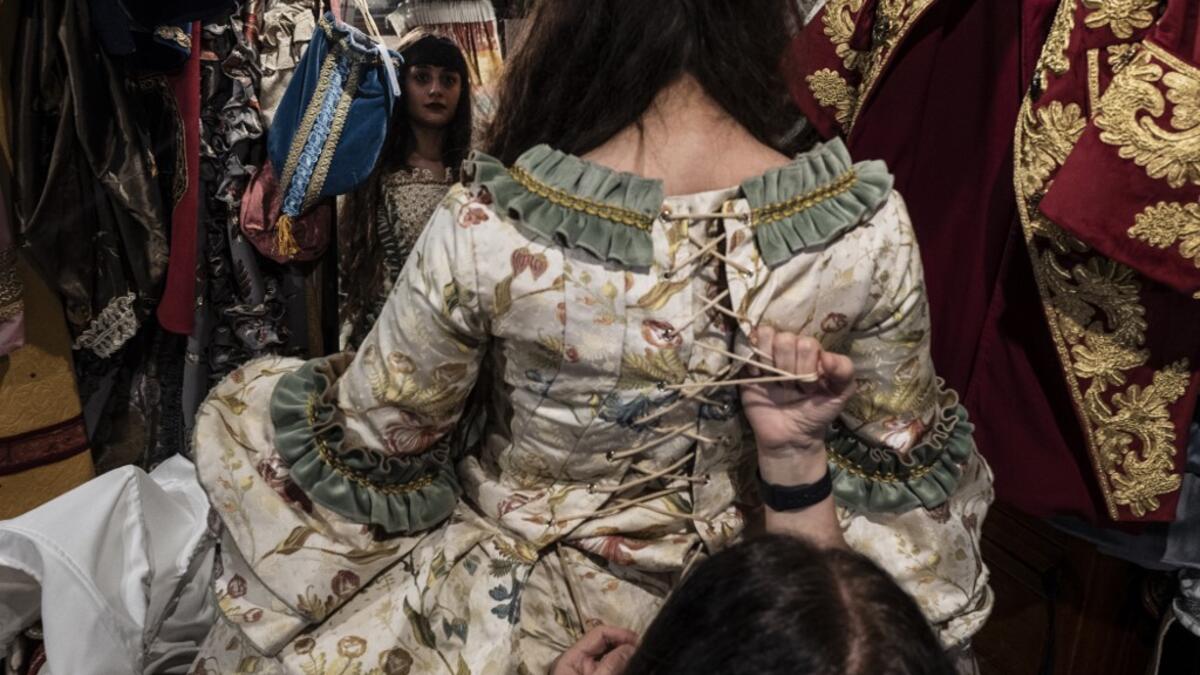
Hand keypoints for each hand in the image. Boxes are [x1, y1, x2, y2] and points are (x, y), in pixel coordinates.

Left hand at [550, 625, 637, 674]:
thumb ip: (611, 664)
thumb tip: (631, 647)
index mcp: (571, 658)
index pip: (598, 633)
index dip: (620, 633)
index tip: (639, 641)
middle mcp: (578, 663)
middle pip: (604, 644)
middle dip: (624, 644)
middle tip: (643, 651)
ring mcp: (586, 673)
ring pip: (609, 657)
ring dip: (624, 656)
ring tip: (640, 658)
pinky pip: (609, 669)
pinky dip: (621, 667)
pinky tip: (632, 666)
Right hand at [739, 326, 855, 456]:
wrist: (791, 436)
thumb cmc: (817, 412)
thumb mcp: (840, 394)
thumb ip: (844, 371)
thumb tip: (825, 356)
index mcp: (812, 352)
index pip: (807, 343)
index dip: (806, 366)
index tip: (809, 388)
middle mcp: (791, 349)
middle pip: (785, 339)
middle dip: (789, 367)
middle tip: (792, 388)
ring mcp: (769, 354)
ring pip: (766, 335)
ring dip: (771, 362)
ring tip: (775, 382)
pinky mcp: (748, 364)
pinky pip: (747, 346)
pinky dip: (752, 361)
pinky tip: (757, 376)